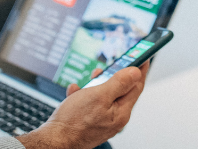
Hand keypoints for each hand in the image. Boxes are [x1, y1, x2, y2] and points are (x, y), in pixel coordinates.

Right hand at [16, 63, 148, 148]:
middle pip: (120, 91)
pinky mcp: (89, 123)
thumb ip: (119, 83)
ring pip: (103, 96)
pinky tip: (75, 93)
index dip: (139, 70)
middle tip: (109, 66)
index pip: (136, 86)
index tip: (143, 57)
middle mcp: (114, 118)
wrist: (53, 141)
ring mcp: (102, 121)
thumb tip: (136, 72)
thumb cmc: (74, 122)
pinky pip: (90, 104)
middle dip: (113, 76)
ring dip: (96, 84)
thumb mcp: (99, 96)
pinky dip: (83, 96)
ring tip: (90, 78)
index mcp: (121, 112)